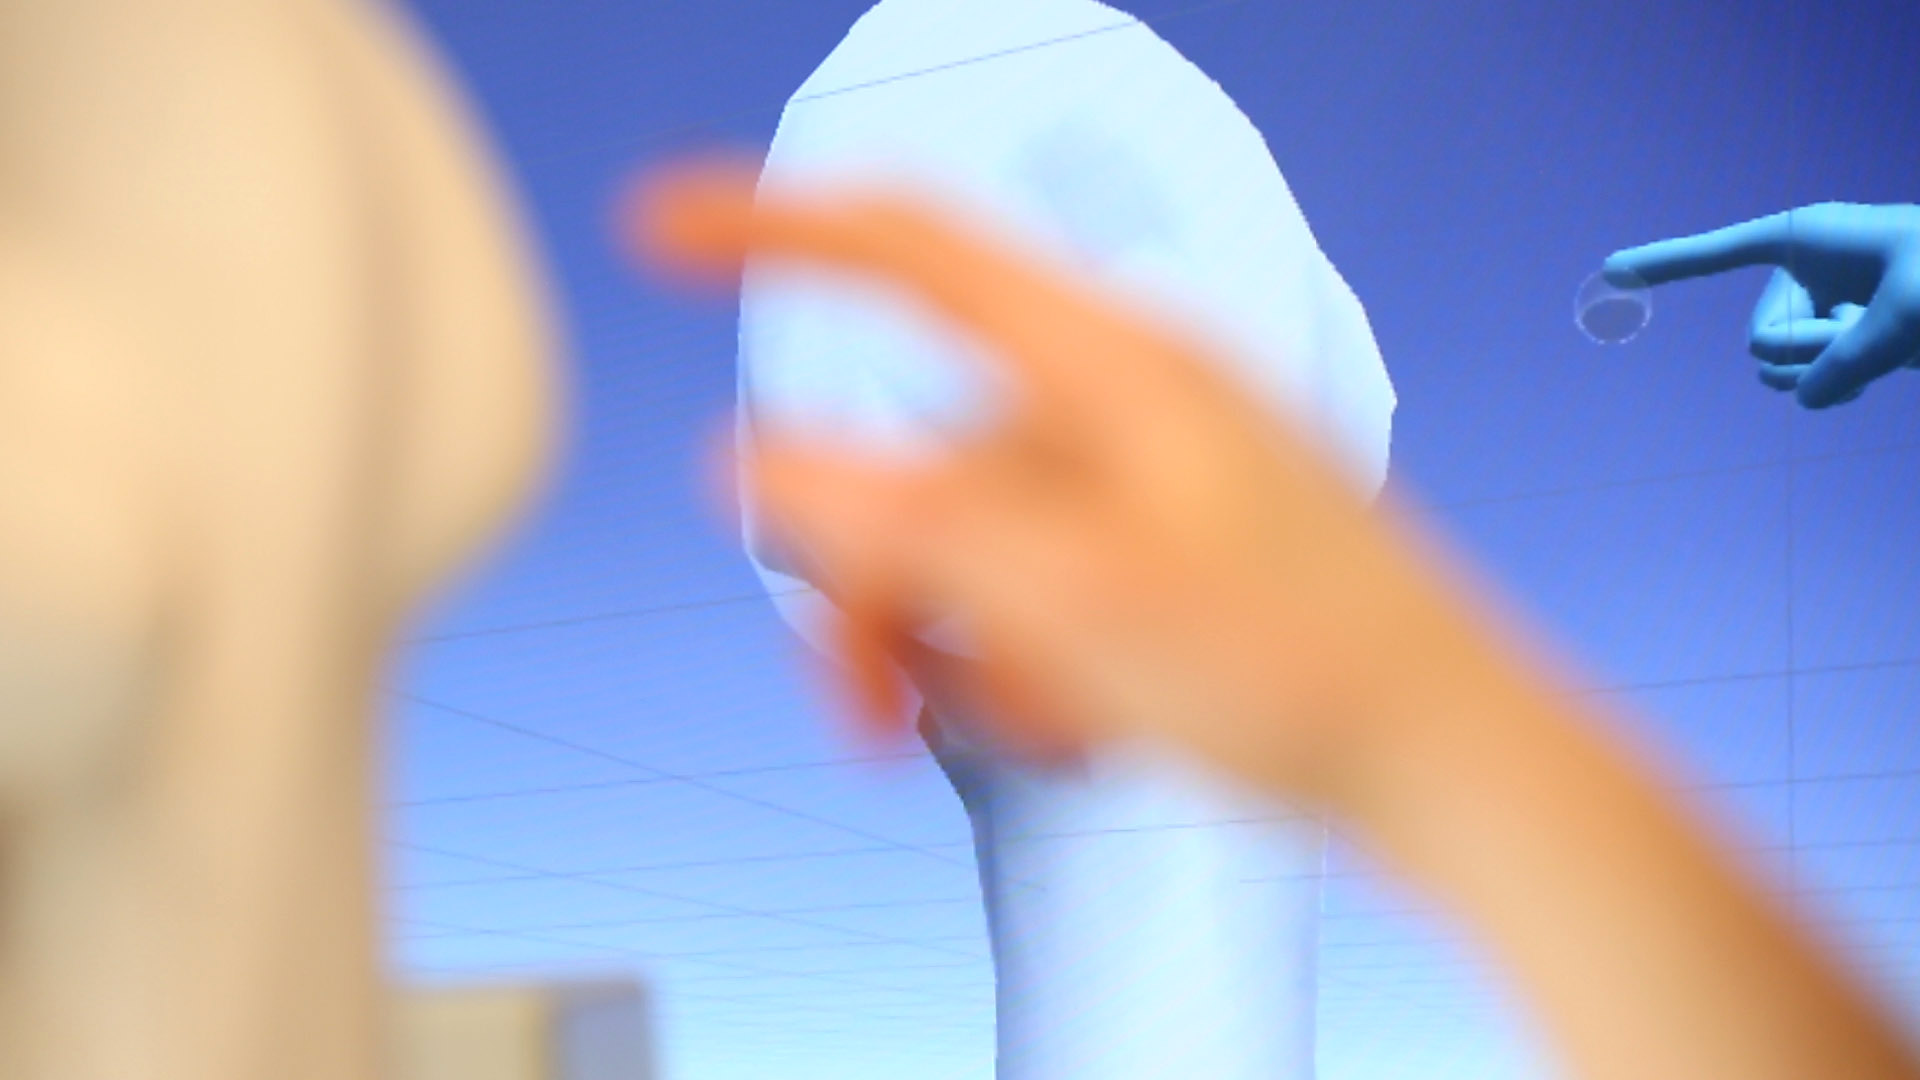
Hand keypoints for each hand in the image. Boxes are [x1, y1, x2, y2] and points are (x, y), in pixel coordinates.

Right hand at [626, 163, 1480, 802]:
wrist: (1447, 762)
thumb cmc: (1310, 667)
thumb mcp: (1071, 596)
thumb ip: (897, 520)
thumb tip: (753, 462)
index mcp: (1110, 365)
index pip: (908, 251)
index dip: (771, 230)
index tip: (661, 228)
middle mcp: (1122, 405)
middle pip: (919, 457)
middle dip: (877, 586)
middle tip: (865, 709)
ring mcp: (1144, 483)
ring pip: (972, 542)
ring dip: (963, 644)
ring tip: (1032, 721)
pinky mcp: (1162, 558)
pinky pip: (1036, 588)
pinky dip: (1027, 661)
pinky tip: (1084, 720)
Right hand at [1604, 202, 1919, 407]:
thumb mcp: (1910, 318)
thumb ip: (1848, 360)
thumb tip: (1805, 398)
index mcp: (1809, 237)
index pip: (1720, 252)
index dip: (1666, 262)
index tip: (1612, 266)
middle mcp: (1806, 274)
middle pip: (1761, 337)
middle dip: (1809, 348)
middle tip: (1873, 329)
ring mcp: (1823, 312)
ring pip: (1780, 369)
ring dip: (1830, 371)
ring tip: (1891, 346)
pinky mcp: (1843, 347)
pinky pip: (1809, 387)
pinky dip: (1840, 389)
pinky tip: (1881, 373)